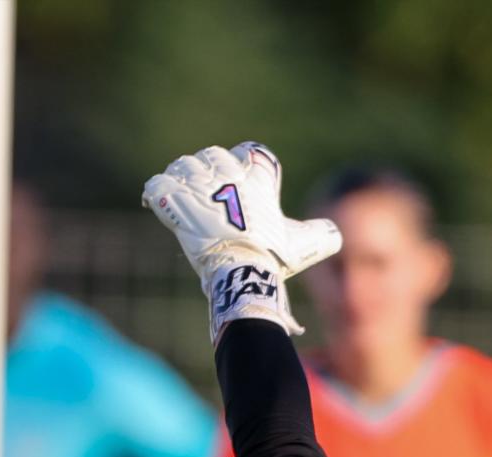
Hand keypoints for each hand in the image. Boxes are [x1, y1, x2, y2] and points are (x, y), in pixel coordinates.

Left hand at [142, 142, 339, 341]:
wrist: (245, 270)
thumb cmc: (274, 257)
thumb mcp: (303, 243)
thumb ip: (320, 234)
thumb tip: (337, 236)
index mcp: (256, 179)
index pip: (245, 152)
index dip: (237, 162)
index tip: (232, 177)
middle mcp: (228, 176)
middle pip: (210, 156)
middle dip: (205, 168)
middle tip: (200, 189)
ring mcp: (201, 189)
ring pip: (183, 166)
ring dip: (178, 176)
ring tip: (176, 192)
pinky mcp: (180, 204)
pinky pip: (160, 186)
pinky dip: (155, 191)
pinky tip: (154, 199)